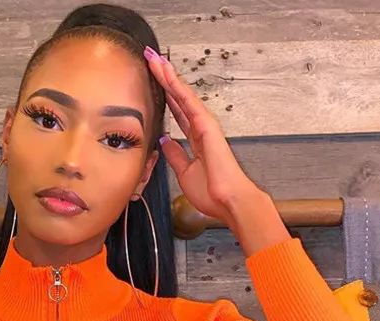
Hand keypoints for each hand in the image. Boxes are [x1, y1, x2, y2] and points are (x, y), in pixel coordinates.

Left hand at [143, 46, 264, 232]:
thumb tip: (166, 142)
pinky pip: (188, 101)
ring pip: (182, 95)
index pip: (177, 113)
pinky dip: (177, 86)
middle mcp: (200, 129)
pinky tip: (167, 73)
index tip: (154, 83)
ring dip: (169, 77)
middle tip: (152, 61)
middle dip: (165, 80)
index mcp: (195, 140)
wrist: (227, 200)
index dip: (165, 98)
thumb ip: (176, 156)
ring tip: (156, 59)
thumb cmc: (212, 192)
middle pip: (179, 99)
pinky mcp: (206, 124)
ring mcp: (204, 124)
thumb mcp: (185, 173)